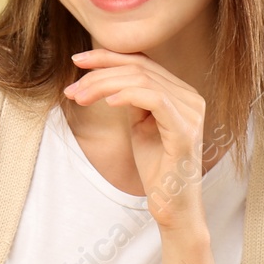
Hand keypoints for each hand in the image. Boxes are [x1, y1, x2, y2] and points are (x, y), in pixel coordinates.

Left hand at [64, 48, 207, 230]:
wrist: (173, 206)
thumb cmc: (156, 168)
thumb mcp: (140, 125)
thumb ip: (131, 99)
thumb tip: (103, 77)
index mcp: (181, 93)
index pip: (142, 62)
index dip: (107, 57)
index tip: (77, 61)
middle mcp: (190, 97)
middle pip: (140, 67)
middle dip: (99, 73)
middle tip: (72, 89)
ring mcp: (191, 112)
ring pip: (143, 80)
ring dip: (104, 85)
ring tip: (80, 98)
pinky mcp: (185, 130)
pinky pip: (155, 99)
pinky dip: (127, 95)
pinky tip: (107, 103)